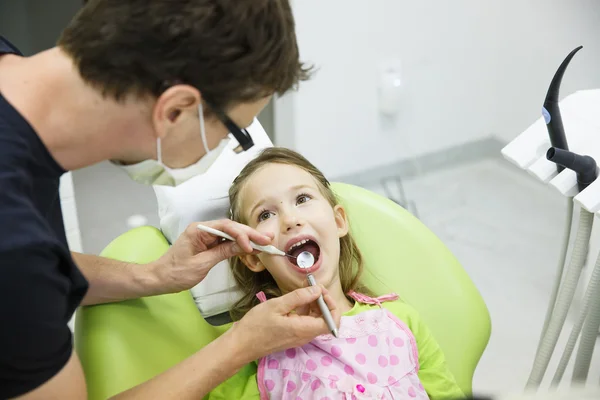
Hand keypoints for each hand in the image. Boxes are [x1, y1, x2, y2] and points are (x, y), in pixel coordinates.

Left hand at [151, 219, 272, 292]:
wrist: (160, 279)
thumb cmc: (176, 273)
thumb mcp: (201, 264)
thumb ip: (222, 252)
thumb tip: (242, 246)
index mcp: (199, 230)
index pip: (225, 227)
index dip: (241, 235)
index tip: (252, 247)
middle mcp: (203, 229)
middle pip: (231, 228)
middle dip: (250, 235)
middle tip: (267, 240)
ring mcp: (206, 236)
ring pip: (231, 234)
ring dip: (247, 239)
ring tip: (264, 243)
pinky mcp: (208, 244)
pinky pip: (226, 242)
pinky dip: (239, 246)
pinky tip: (251, 248)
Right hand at [229, 286, 340, 362]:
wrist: (241, 345)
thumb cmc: (256, 325)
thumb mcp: (276, 306)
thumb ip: (299, 297)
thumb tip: (318, 290)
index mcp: (303, 329)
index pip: (331, 321)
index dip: (331, 305)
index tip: (321, 291)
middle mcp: (305, 335)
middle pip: (325, 320)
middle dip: (323, 302)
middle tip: (313, 286)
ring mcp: (299, 336)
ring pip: (315, 320)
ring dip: (313, 304)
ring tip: (303, 289)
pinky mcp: (292, 335)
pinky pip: (305, 322)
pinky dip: (305, 310)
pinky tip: (296, 299)